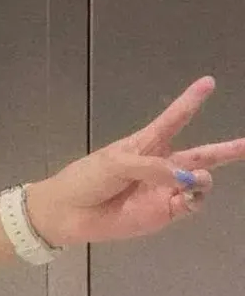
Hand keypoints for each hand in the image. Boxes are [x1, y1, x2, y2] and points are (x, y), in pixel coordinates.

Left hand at [28, 76, 244, 247]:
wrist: (69, 212)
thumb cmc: (87, 179)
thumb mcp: (114, 163)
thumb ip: (150, 167)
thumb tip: (186, 179)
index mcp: (146, 144)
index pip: (174, 119)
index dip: (190, 101)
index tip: (208, 82)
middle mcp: (161, 165)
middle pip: (201, 155)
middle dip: (226, 150)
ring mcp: (164, 189)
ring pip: (200, 181)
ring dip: (203, 178)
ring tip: (193, 179)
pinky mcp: (164, 212)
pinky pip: (191, 205)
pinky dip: (195, 200)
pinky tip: (187, 196)